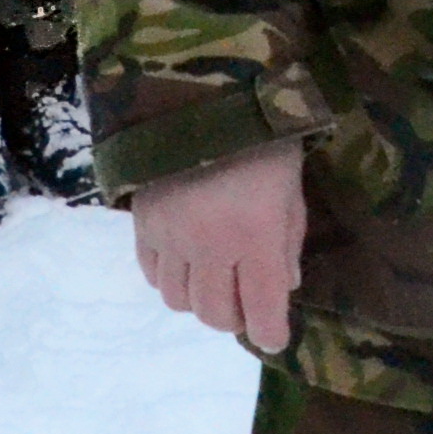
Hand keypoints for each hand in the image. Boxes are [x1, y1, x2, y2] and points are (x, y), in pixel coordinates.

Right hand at [133, 142, 308, 353]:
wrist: (200, 98)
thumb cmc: (263, 141)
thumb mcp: (291, 189)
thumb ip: (287, 241)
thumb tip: (285, 288)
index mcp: (255, 235)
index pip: (261, 308)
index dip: (270, 331)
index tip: (275, 336)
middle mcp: (208, 245)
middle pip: (213, 314)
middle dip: (235, 318)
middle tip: (247, 304)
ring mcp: (170, 237)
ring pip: (178, 301)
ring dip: (201, 301)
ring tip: (217, 280)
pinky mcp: (142, 225)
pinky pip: (152, 275)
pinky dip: (171, 280)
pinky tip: (187, 263)